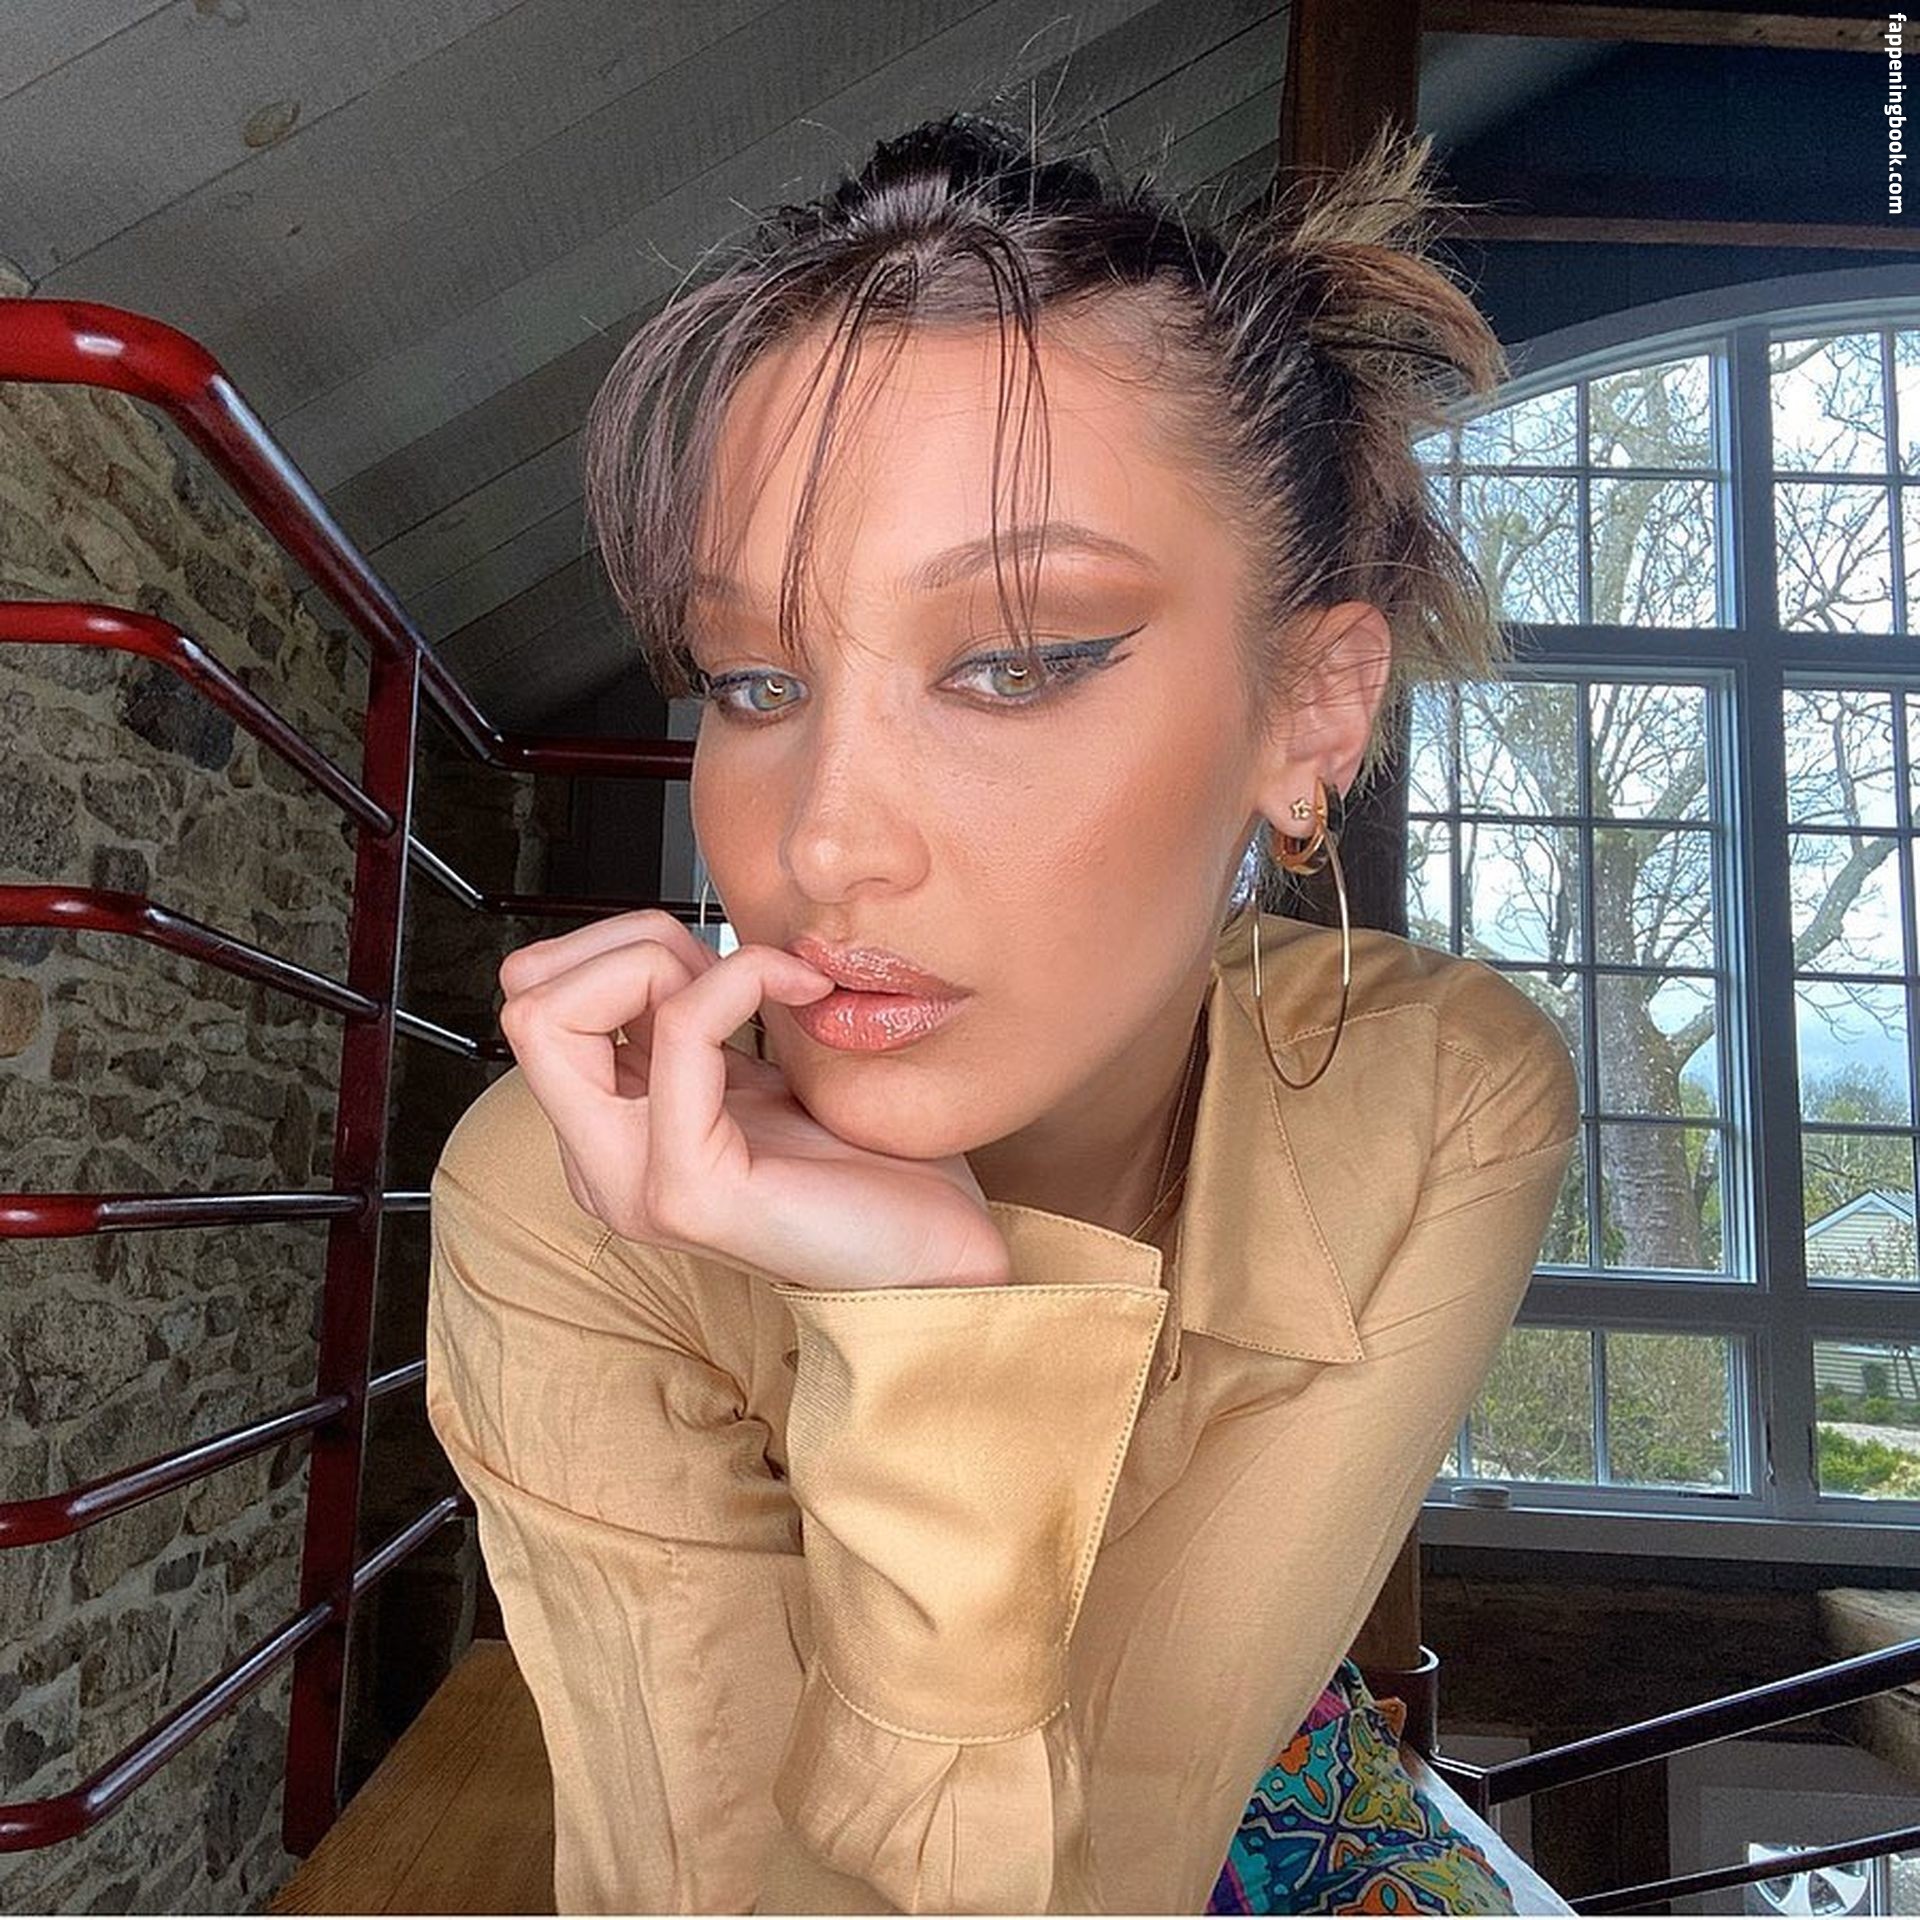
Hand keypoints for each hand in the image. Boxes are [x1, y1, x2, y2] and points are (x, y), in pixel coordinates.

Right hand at [494, 910, 1014, 1290]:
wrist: (936, 1250)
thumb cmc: (867, 1163)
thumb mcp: (752, 1070)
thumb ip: (689, 1019)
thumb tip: (661, 941)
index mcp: (610, 1132)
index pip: (537, 996)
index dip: (621, 951)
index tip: (717, 965)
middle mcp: (600, 1164)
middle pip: (525, 1000)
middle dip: (627, 948)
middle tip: (728, 976)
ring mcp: (632, 1183)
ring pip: (558, 1013)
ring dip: (672, 961)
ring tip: (764, 986)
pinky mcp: (687, 1189)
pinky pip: (677, 1031)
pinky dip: (739, 978)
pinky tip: (804, 989)